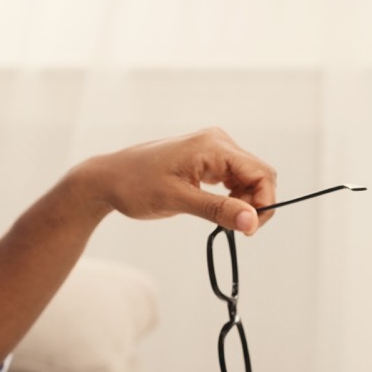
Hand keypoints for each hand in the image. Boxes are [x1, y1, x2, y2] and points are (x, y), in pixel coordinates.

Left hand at [73, 127, 276, 234]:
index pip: (261, 173)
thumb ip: (217, 210)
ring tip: (221, 219)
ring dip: (243, 202)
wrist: (108, 178)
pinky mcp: (206, 160)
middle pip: (259, 175)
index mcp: (214, 145)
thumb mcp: (177, 200)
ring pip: (248, 178)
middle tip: (235, 228)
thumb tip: (252, 221)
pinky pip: (233, 178)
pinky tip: (216, 209)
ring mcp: (212, 149)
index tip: (248, 230)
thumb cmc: (136, 186)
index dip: (263, 203)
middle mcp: (218, 142)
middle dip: (255, 204)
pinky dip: (232, 197)